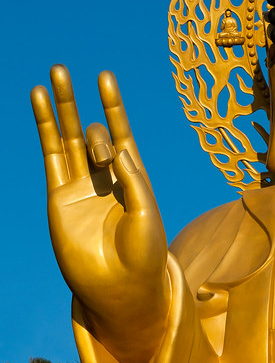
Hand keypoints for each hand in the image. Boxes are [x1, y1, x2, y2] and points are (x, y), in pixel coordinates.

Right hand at [31, 66, 169, 362]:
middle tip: (80, 96)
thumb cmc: (144, 253)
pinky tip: (38, 102)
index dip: (113, 105)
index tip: (104, 77)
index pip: (122, 132)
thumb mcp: (147, 212)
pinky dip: (45, 129)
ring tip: (54, 74)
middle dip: (91, 117)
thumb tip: (117, 147)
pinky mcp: (59, 197)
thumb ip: (133, 179)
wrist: (121, 288)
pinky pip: (50, 156)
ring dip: (61, 106)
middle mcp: (105, 177)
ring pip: (69, 136)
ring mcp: (80, 185)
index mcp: (132, 176)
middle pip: (95, 132)